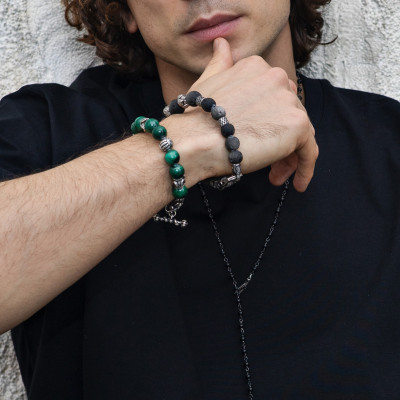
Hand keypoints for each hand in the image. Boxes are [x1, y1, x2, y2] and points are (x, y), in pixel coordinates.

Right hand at [188, 37, 317, 191]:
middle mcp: (276, 77)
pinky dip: (306, 169)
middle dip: (279, 137)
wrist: (193, 140)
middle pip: (288, 113)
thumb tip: (221, 44)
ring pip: (299, 133)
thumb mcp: (206, 83)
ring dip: (287, 155)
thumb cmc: (194, 119)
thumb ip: (220, 63)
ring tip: (273, 176)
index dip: (268, 119)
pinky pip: (310, 150)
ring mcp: (288, 100)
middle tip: (266, 160)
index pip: (274, 96)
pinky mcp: (297, 125)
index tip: (256, 137)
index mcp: (256, 67)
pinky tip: (297, 184)